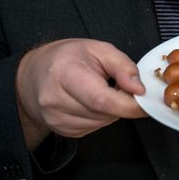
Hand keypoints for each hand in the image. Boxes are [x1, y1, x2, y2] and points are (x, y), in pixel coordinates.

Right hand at [15, 39, 146, 148]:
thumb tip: (139, 89)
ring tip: (101, 89)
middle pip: (105, 113)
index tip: (145, 100)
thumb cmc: (67, 57)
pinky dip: (101, 116)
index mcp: (65, 74)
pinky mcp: (63, 130)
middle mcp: (55, 100)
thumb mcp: (99, 49)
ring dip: (111, 109)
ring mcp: (56, 119)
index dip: (129, 104)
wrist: (34, 74)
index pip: (102, 100)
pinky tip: (91, 101)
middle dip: (121, 102)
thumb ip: (123, 66)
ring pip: (103, 122)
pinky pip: (95, 127)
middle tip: (118, 85)